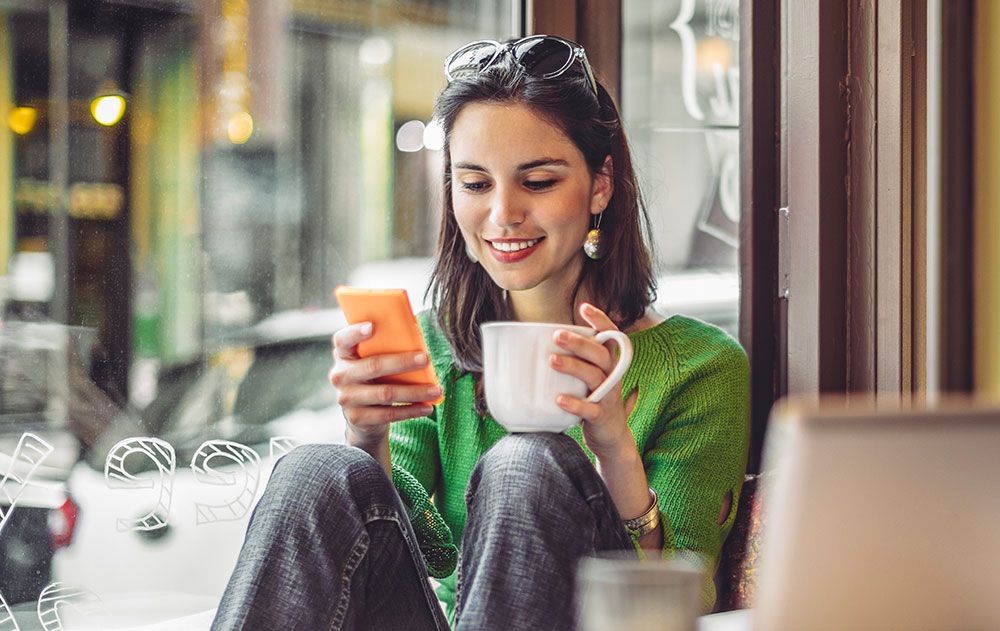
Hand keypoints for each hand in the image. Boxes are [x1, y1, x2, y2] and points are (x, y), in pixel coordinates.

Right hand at [329, 322, 441, 447]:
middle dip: (402, 362)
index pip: (343, 339)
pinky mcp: (357, 417)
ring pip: (386, 393)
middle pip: (373, 366)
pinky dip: (411, 410)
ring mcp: (347, 398)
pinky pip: (388, 414)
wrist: (362, 416)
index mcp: (344, 354)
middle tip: (426, 359)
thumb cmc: (375, 378)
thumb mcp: (373, 360)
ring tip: (436, 390)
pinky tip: (427, 406)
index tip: (373, 326)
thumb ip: (385, 347)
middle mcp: (341, 375)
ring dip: (415, 391)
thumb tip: (415, 334)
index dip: (355, 332)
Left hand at [550, 303, 637, 459]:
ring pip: (594, 376)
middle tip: (557, 335)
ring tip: (551, 360)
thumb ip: (576, 360)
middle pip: (600, 354)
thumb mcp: (589, 377)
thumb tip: (540, 343)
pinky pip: (590, 409)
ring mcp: (608, 396)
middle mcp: (612, 376)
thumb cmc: (593, 399)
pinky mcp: (601, 416)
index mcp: (608, 363)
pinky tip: (559, 398)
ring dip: (573, 367)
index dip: (600, 321)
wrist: (611, 436)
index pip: (610, 336)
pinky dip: (575, 404)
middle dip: (580, 342)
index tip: (584, 308)